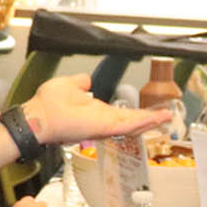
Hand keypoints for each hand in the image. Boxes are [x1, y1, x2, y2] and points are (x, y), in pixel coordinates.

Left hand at [22, 76, 169, 145]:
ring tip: (166, 118)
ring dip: (150, 120)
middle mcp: (103, 120)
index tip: (150, 111)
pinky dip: (143, 121)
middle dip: (149, 119)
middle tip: (166, 117)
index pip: (121, 114)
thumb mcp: (69, 85)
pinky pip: (128, 124)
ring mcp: (105, 125)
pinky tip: (156, 118)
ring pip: (133, 123)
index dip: (136, 113)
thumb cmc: (48, 105)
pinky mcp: (104, 126)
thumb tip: (87, 80)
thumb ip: (81, 83)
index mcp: (96, 111)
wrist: (39, 116)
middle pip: (132, 121)